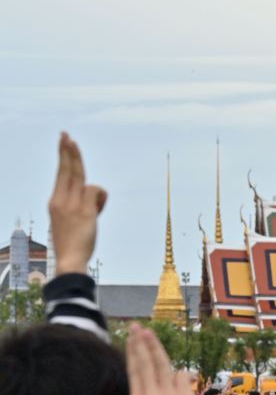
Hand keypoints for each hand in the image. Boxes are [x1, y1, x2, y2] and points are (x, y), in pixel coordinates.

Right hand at [49, 133, 107, 274]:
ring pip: (86, 181)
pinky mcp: (83, 210)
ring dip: (96, 195)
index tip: (65, 141)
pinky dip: (101, 201)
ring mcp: (71, 204)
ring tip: (93, 213)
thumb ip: (81, 203)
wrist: (70, 260)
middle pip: (69, 169)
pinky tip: (97, 215)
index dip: (65, 156)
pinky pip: (97, 192)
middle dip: (70, 151)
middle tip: (67, 135)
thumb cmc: (73, 242)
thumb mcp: (72, 219)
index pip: (61, 173)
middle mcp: (60, 199)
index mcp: (55, 201)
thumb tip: (95, 193)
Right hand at [127, 325, 205, 394]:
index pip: (135, 371)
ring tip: (150, 333)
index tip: (132, 338)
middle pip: (145, 362)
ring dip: (157, 347)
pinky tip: (185, 385)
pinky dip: (184, 378)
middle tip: (138, 327)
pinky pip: (183, 376)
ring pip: (162, 363)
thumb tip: (165, 374)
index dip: (134, 352)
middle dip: (141, 342)